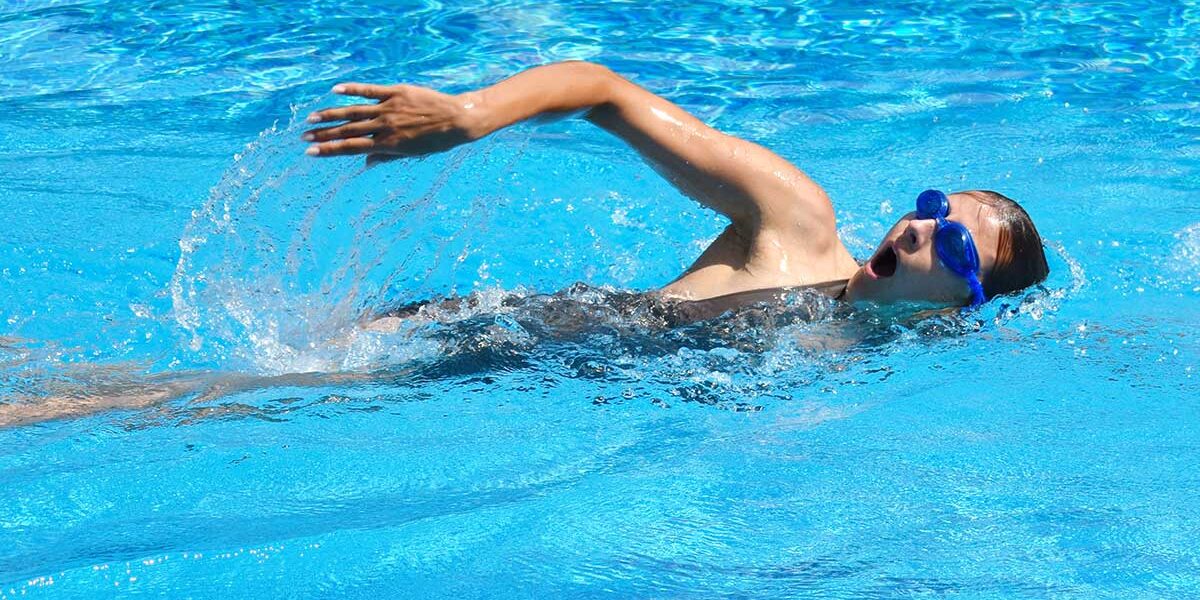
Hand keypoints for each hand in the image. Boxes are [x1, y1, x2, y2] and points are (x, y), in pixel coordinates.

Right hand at [301, 83, 480, 165]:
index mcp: (388, 144)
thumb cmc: (437, 141)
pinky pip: (371, 90)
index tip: (311, 151)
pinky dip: (352, 89)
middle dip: (323, 134)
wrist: (458, 120)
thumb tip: (365, 163)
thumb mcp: (412, 154)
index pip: (352, 148)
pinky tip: (335, 90)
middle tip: (303, 135)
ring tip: (312, 117)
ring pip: (354, 111)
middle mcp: (385, 126)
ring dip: (331, 114)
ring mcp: (390, 108)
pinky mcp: (397, 92)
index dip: (329, 150)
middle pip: (348, 131)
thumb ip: (387, 157)